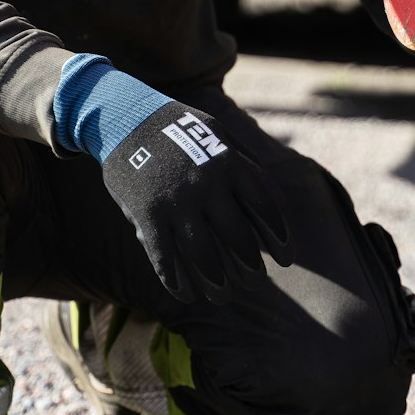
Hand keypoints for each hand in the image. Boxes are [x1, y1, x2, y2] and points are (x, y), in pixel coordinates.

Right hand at [101, 101, 289, 301]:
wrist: (128, 119)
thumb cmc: (181, 129)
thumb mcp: (220, 135)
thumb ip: (248, 165)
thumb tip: (277, 203)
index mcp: (230, 163)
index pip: (264, 208)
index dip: (278, 237)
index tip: (286, 260)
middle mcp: (207, 185)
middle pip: (238, 238)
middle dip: (251, 266)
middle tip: (256, 282)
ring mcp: (176, 201)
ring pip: (204, 255)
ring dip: (217, 282)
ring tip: (224, 296)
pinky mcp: (147, 214)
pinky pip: (164, 258)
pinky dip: (176, 282)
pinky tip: (186, 294)